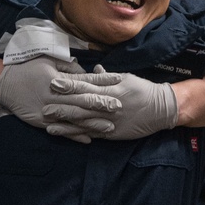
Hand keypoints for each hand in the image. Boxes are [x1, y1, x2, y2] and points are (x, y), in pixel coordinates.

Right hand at [0, 56, 120, 141]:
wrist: (3, 83)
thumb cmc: (26, 67)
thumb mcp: (46, 59)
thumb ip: (67, 66)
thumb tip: (85, 71)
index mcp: (58, 79)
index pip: (85, 80)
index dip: (102, 80)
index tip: (118, 79)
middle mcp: (55, 96)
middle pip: (82, 101)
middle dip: (102, 104)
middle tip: (119, 106)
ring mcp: (48, 110)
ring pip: (74, 118)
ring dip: (93, 123)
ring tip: (110, 126)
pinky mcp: (41, 122)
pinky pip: (61, 130)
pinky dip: (75, 135)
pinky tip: (89, 139)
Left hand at [44, 67, 177, 140]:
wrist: (161, 109)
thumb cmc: (142, 90)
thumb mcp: (126, 78)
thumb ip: (107, 77)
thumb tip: (93, 69)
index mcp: (110, 89)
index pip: (86, 85)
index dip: (69, 85)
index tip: (53, 82)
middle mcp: (107, 105)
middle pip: (81, 105)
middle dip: (62, 106)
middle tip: (44, 106)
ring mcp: (109, 120)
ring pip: (84, 122)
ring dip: (65, 123)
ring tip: (48, 124)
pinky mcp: (111, 133)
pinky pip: (92, 134)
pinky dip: (78, 134)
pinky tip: (66, 135)